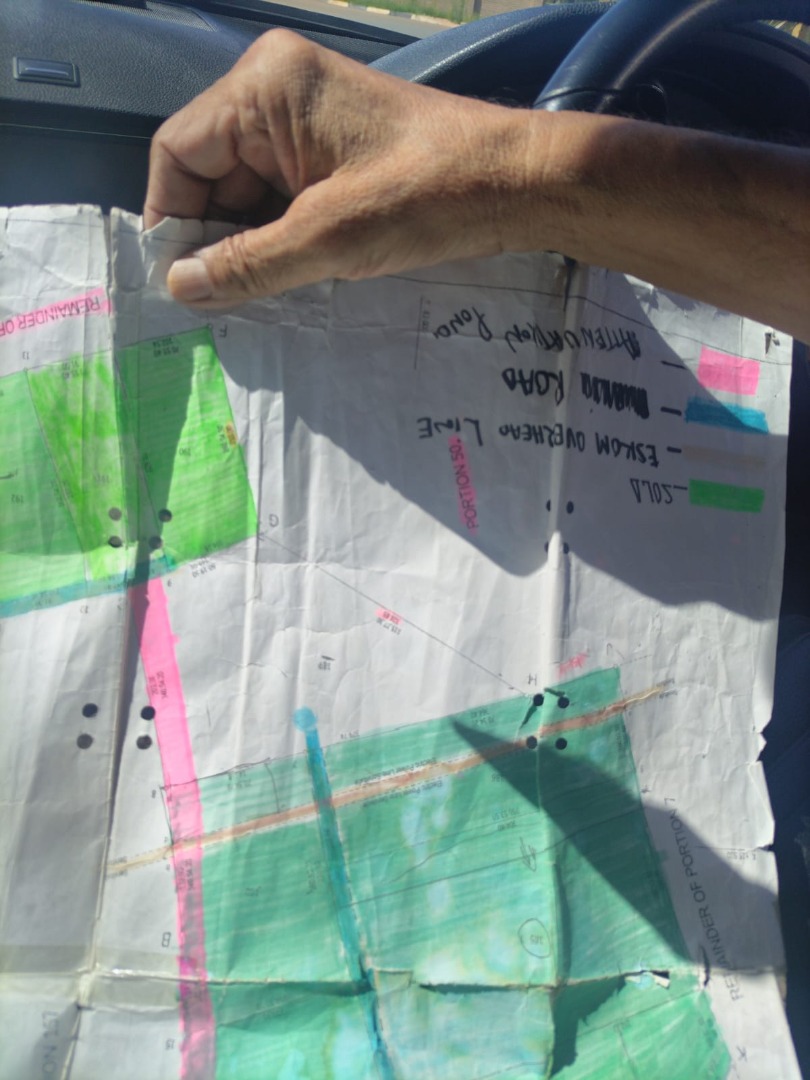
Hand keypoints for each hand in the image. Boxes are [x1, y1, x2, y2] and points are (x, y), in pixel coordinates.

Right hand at [144, 29, 527, 304]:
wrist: (518, 184)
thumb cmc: (429, 196)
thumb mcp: (329, 238)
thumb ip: (248, 264)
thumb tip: (180, 287)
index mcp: (265, 86)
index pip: (178, 151)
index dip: (172, 219)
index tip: (180, 282)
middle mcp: (276, 90)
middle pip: (209, 170)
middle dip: (212, 235)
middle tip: (219, 301)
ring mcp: (306, 118)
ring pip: (244, 187)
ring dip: (246, 242)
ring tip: (254, 296)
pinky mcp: (331, 147)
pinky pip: (280, 192)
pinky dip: (277, 235)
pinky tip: (284, 276)